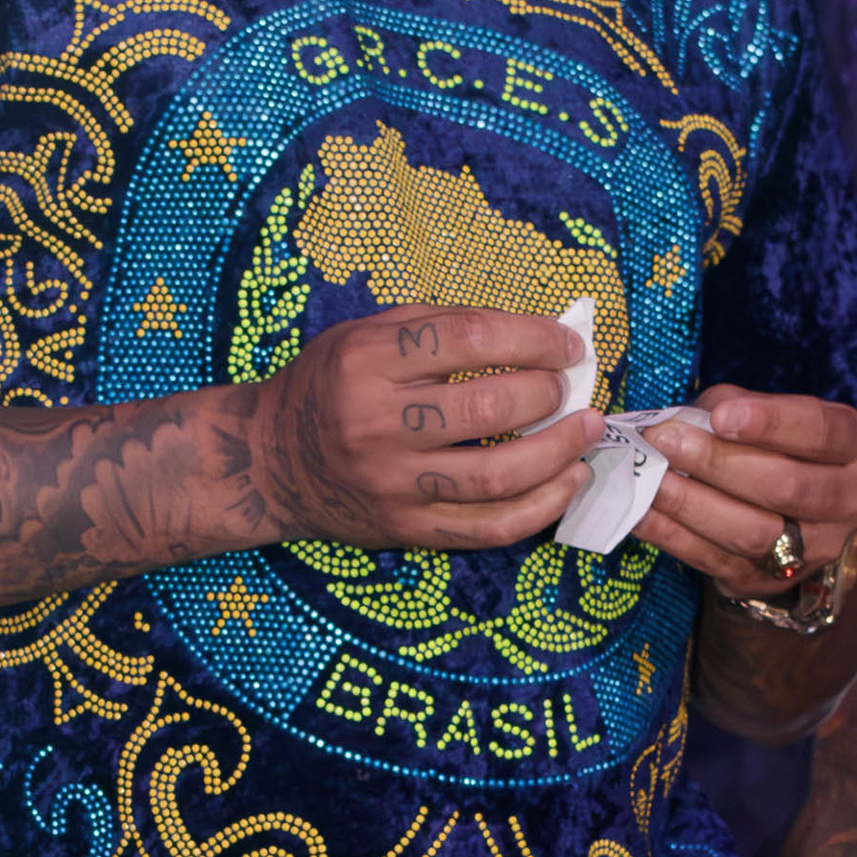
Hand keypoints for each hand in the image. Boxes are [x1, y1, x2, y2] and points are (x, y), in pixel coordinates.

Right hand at [253, 303, 603, 550]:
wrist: (268, 462)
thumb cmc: (327, 386)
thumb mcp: (363, 334)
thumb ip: (439, 328)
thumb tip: (533, 334)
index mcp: (365, 361)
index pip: (471, 340)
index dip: (534, 338)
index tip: (567, 344)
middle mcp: (375, 423)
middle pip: (490, 408)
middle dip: (550, 393)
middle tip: (571, 388)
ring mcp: (390, 483)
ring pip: (499, 474)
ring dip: (560, 451)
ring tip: (588, 431)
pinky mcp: (403, 528)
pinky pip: (488, 527)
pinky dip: (541, 507)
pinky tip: (567, 482)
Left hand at [633, 386, 856, 598]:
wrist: (796, 520)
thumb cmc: (774, 448)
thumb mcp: (766, 414)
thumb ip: (732, 407)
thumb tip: (681, 420)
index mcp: (853, 445)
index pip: (822, 432)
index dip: (772, 423)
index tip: (723, 415)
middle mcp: (848, 500)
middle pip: (785, 486)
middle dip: (718, 463)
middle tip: (666, 441)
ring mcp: (815, 548)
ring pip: (753, 532)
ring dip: (692, 503)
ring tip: (650, 478)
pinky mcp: (770, 580)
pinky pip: (716, 560)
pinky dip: (673, 536)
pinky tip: (641, 513)